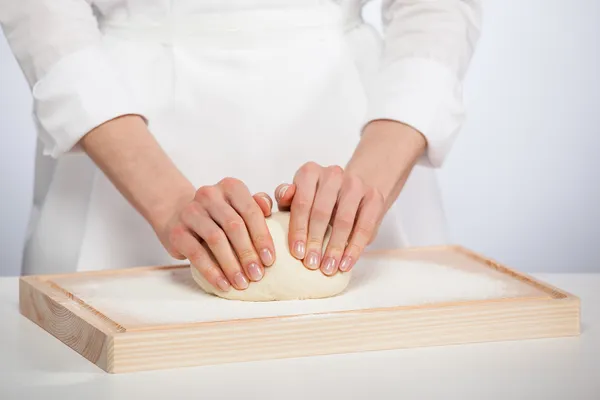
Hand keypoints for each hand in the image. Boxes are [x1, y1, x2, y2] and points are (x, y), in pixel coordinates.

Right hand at [158, 178, 275, 291]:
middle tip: (257, 275)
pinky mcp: (176, 231)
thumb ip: (258, 207)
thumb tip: (270, 211)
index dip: (262, 237)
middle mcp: (209, 194)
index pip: (251, 211)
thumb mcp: (239, 207)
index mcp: (231, 187)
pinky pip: (196, 253)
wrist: (179, 215)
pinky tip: (223, 284)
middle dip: (248, 253)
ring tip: (242, 283)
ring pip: (216, 239)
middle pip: (234, 226)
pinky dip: (212, 271)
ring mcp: (190, 211)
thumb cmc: (219, 215)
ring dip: (231, 265)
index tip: (270, 260)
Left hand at [275, 162, 384, 275]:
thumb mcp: (297, 198)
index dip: (298, 229)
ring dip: (335, 247)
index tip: (297, 253)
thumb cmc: (317, 200)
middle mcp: (333, 174)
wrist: (352, 192)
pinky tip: (346, 264)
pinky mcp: (374, 197)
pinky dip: (354, 248)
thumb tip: (285, 194)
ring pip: (344, 220)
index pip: (302, 202)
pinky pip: (364, 227)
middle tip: (311, 264)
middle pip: (322, 211)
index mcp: (310, 172)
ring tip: (328, 268)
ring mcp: (355, 184)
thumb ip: (286, 198)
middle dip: (315, 241)